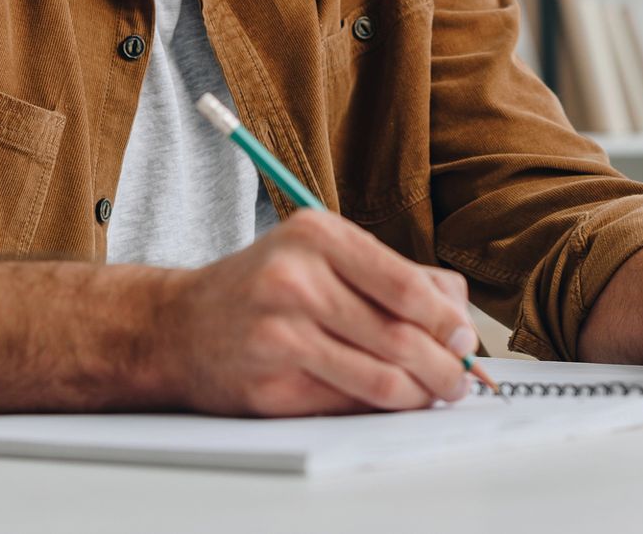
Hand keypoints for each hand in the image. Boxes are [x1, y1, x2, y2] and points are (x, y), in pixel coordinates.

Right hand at [152, 209, 478, 415]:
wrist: (177, 325)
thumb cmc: (263, 288)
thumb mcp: (319, 254)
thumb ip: (390, 274)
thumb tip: (458, 318)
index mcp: (317, 234)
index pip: (405, 282)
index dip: (447, 319)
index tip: (464, 339)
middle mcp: (296, 279)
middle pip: (400, 334)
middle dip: (445, 365)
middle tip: (461, 379)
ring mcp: (280, 334)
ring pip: (381, 376)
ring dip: (421, 394)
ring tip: (435, 394)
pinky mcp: (271, 384)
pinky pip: (349, 402)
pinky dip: (382, 407)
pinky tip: (392, 401)